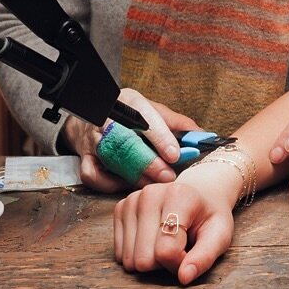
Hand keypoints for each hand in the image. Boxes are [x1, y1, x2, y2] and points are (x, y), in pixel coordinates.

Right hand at [62, 88, 200, 191]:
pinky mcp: (84, 157)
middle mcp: (108, 119)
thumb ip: (178, 124)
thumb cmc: (129, 115)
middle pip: (128, 142)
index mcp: (130, 103)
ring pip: (113, 160)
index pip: (145, 119)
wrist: (91, 118)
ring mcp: (94, 139)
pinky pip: (93, 175)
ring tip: (155, 185)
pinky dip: (110, 184)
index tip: (175, 154)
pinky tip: (127, 185)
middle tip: (168, 177)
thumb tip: (204, 137)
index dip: (161, 138)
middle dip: (150, 162)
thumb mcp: (153, 111)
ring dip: (135, 176)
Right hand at [113, 165, 236, 285]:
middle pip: (144, 259)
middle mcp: (151, 193)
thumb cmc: (209, 216)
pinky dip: (137, 253)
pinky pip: (120, 253)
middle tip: (178, 245)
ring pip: (129, 259)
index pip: (166, 252)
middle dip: (163, 262)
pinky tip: (152, 237)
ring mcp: (132, 199)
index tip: (190, 250)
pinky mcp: (120, 208)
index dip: (180, 262)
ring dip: (150, 259)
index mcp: (179, 195)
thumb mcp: (220, 235)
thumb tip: (184, 277)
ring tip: (167, 240)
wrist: (200, 192)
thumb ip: (204, 257)